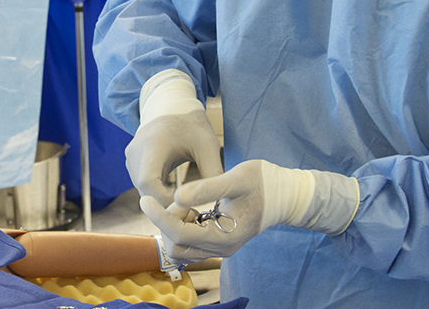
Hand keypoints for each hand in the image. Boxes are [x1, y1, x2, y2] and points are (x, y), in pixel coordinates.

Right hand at [125, 109, 222, 206]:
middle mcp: (136, 151)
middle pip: (144, 189)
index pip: (148, 181)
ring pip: (142, 191)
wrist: (172, 108)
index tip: (187, 206)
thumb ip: (213, 172)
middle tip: (188, 212)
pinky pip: (142, 186)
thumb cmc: (192, 125)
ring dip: (161, 201)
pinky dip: (157, 194)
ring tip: (185, 206)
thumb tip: (218, 202)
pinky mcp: (132, 163)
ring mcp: (131, 158)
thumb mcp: (208, 145)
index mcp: (153, 143)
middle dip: (165, 204)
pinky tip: (176, 198)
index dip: (164, 199)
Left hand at [141, 159, 361, 264]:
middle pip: (176, 246)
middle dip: (168, 222)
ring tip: (190, 203)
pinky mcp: (217, 245)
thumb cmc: (263, 182)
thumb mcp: (236, 178)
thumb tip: (177, 196)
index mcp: (225, 237)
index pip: (180, 234)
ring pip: (180, 248)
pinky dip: (182, 227)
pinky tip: (193, 209)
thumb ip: (207, 187)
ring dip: (175, 225)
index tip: (145, 199)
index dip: (159, 216)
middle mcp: (221, 250)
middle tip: (181, 197)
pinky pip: (189, 244)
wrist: (284, 194)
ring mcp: (219, 250)